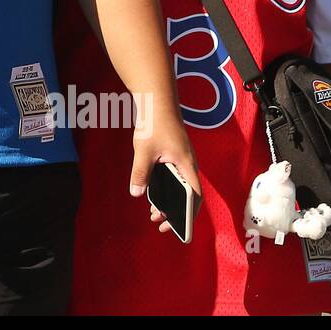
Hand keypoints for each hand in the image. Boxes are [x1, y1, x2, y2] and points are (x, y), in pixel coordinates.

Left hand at [130, 109, 201, 233]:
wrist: (157, 102)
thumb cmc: (154, 124)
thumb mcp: (144, 151)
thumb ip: (141, 173)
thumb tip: (136, 193)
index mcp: (187, 165)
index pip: (193, 197)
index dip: (187, 215)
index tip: (175, 227)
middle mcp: (188, 165)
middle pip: (188, 195)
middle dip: (175, 211)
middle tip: (158, 222)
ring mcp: (182, 160)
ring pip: (180, 186)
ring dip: (169, 200)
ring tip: (154, 212)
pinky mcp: (174, 155)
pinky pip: (174, 177)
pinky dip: (166, 188)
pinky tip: (152, 193)